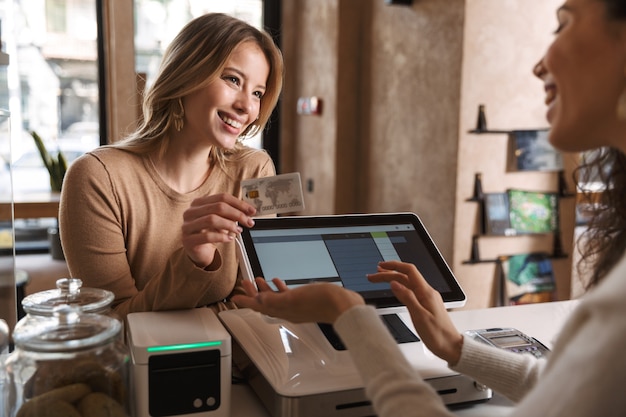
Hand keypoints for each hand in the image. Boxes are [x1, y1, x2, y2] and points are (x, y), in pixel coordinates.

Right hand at [181, 193, 255, 267]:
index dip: (239, 203)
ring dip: (229, 225)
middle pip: (218, 207)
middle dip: (237, 214)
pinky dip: (221, 237)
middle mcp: (191, 212)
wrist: (199, 251)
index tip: (251, 211)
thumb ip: (231, 213)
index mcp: (199, 203)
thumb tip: (249, 211)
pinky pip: (207, 236)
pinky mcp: (188, 240)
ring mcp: (187, 226)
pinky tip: (229, 239)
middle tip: (248, 222)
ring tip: (239, 230)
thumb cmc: (210, 233)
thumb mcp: (221, 220)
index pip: (222, 197)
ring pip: (211, 219)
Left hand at [232, 278, 364, 323]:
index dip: (246, 301)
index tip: (234, 297)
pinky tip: (279, 281)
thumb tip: (258, 301)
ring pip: (274, 299)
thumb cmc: (321, 301)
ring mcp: (296, 306)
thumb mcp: (295, 298)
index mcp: (283, 310)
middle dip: (253, 293)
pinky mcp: (305, 301)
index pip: (258, 306)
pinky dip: (280, 289)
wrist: (343, 305)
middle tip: (245, 283)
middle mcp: (288, 310)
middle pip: (264, 303)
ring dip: (265, 290)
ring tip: (258, 280)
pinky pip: (287, 295)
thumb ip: (275, 300)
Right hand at [367, 261, 463, 364]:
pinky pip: (410, 291)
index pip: (409, 271)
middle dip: (388, 273)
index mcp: (427, 293)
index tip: (380, 266)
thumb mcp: (419, 317)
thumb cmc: (438, 335)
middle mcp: (427, 293)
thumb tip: (394, 283)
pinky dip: (399, 287)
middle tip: (372, 276)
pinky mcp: (426, 305)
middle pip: (406, 276)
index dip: (394, 266)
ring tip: (379, 278)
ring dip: (392, 279)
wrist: (451, 347)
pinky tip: (393, 289)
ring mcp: (427, 298)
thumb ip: (407, 298)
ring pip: (407, 283)